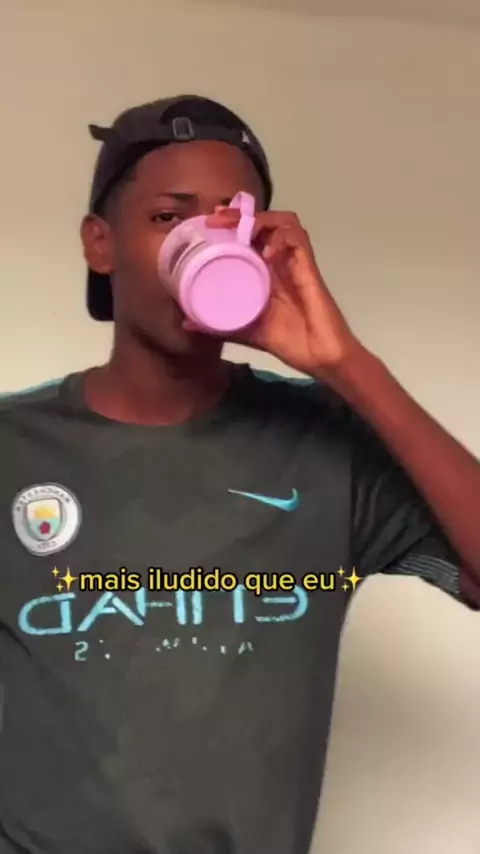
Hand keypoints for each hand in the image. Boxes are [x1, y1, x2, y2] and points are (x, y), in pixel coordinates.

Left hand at [202, 207, 361, 377]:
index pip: (249, 234)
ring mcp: (295, 262)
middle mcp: (280, 261)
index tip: (208, 221)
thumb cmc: (288, 341)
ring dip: (261, 219)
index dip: (231, 222)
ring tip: (242, 229)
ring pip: (283, 222)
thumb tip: (186, 324)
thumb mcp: (245, 331)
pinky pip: (297, 240)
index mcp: (265, 270)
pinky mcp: (308, 268)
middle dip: (239, 214)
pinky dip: (280, 239)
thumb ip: (219, 326)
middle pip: (263, 222)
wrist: (318, 355)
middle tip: (216, 218)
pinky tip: (266, 253)